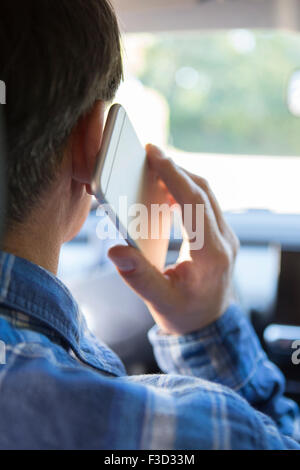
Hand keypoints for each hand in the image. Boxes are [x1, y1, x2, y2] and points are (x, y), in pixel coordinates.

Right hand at [108, 144, 238, 335]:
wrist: (208, 324)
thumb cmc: (183, 314)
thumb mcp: (158, 300)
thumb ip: (137, 276)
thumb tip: (115, 250)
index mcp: (212, 255)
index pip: (195, 204)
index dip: (174, 176)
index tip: (155, 154)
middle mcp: (225, 241)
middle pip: (203, 192)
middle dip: (176, 169)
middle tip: (150, 153)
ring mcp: (227, 237)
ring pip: (207, 194)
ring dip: (182, 177)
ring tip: (155, 168)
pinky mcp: (221, 235)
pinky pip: (206, 204)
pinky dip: (187, 190)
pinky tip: (168, 190)